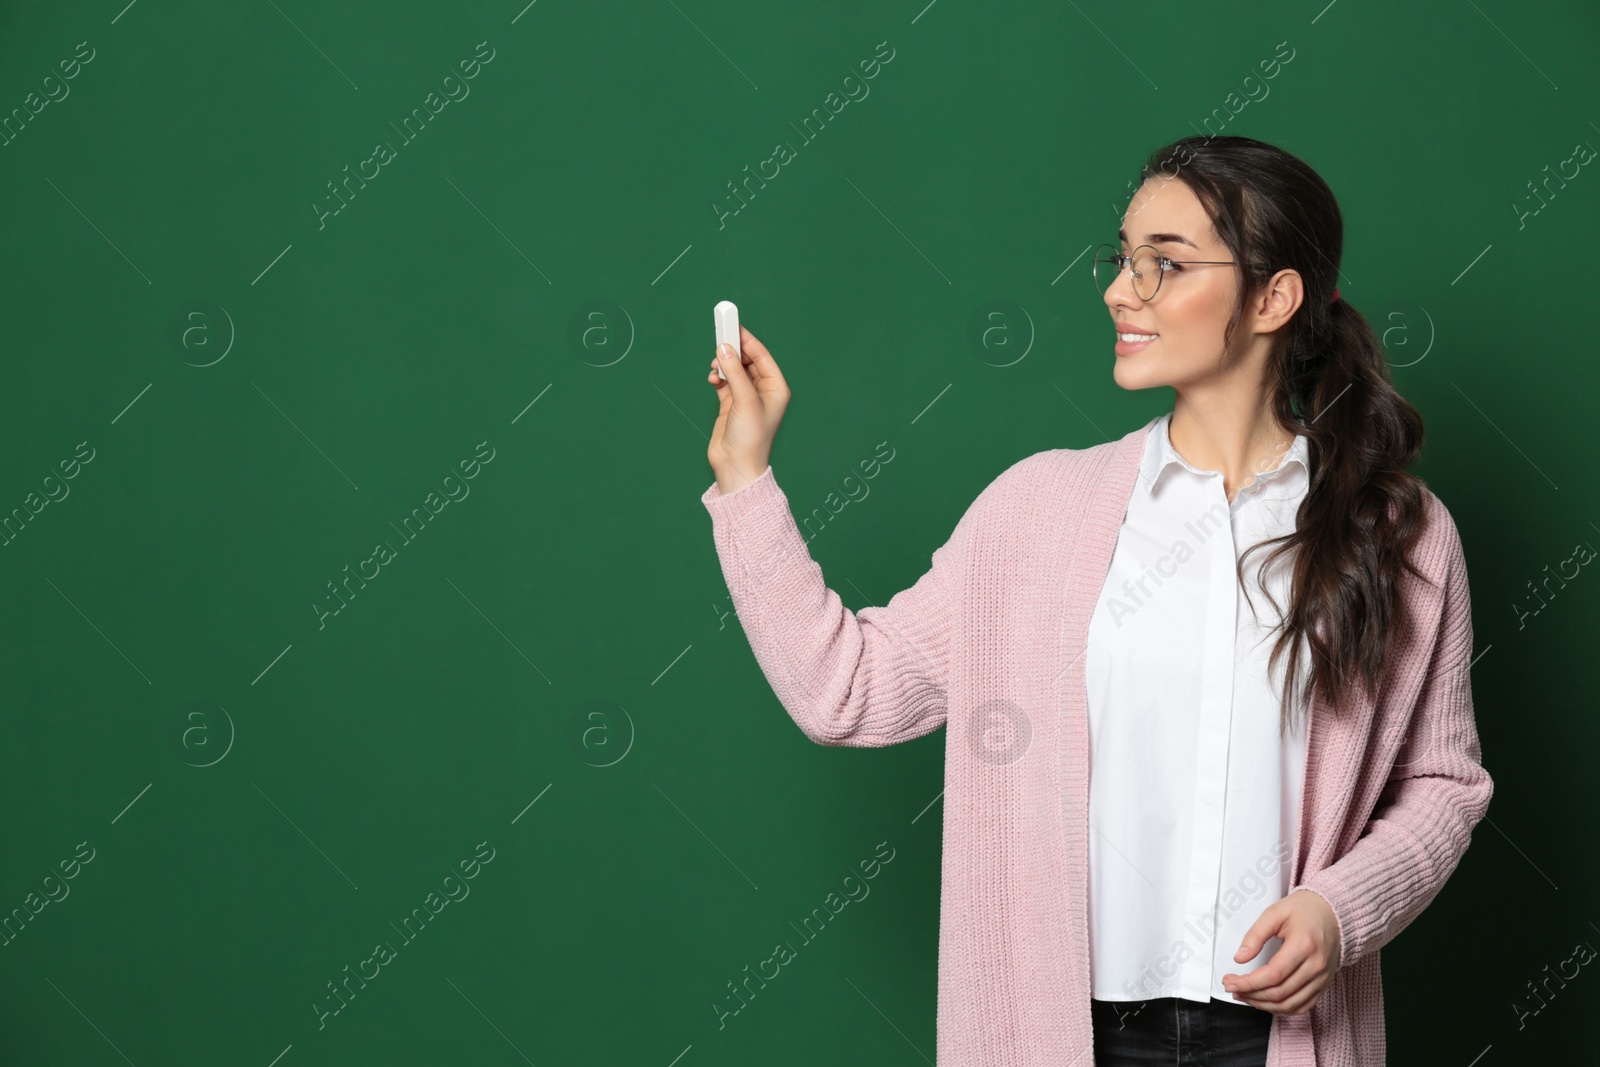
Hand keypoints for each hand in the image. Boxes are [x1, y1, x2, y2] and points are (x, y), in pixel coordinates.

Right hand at [705, 324, 789, 494]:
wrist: (736, 466)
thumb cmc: (751, 438)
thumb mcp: (745, 400)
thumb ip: (734, 372)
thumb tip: (723, 348)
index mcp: (776, 388)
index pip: (761, 355)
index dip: (747, 340)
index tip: (732, 326)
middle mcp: (762, 390)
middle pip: (746, 360)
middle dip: (732, 351)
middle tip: (718, 339)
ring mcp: (745, 397)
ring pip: (733, 369)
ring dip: (723, 364)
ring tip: (714, 366)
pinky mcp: (730, 403)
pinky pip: (724, 380)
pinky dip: (717, 376)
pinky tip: (712, 378)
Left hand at [1221, 889, 1341, 1015]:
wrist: (1332, 913)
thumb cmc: (1304, 910)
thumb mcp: (1275, 913)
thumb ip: (1255, 935)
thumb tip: (1240, 957)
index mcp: (1304, 945)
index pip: (1273, 975)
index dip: (1248, 982)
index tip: (1230, 982)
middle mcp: (1316, 965)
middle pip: (1280, 992)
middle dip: (1251, 994)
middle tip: (1232, 987)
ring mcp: (1322, 978)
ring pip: (1289, 1004)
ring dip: (1263, 1004)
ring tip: (1244, 995)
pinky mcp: (1323, 985)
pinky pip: (1302, 1006)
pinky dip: (1281, 1008)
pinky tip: (1265, 1001)